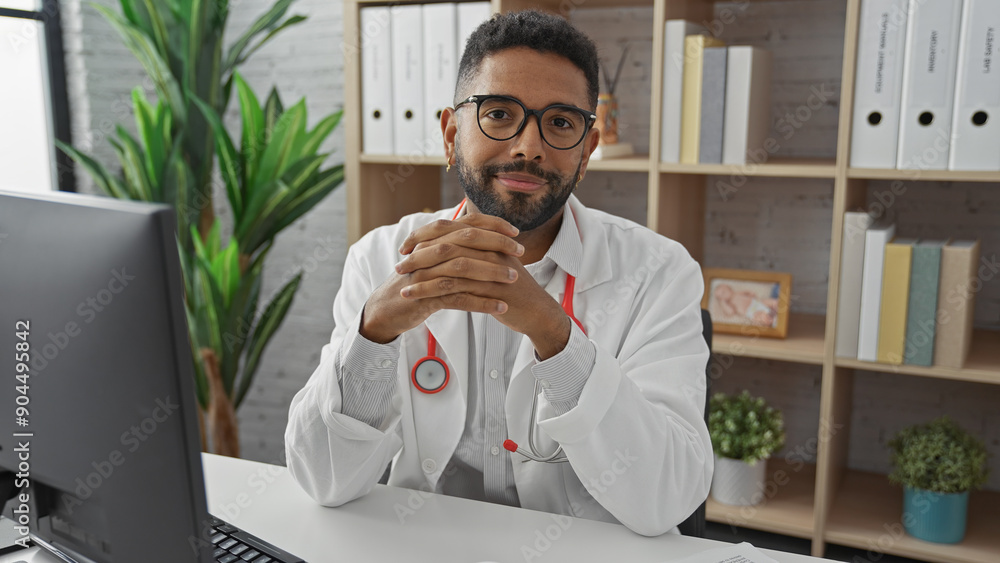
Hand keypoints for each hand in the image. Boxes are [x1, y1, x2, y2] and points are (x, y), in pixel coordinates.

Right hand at [359, 214, 523, 343]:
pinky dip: (480, 303)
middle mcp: (429, 250)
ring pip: (463, 267)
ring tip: (513, 279)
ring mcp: (426, 272)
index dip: (492, 225)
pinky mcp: (425, 296)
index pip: (467, 223)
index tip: (515, 233)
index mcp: (434, 239)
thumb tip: (484, 238)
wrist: (388, 308)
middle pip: (466, 240)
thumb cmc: (417, 283)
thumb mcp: (434, 261)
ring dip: (491, 272)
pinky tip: (499, 308)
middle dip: (497, 245)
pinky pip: (457, 297)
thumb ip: (455, 248)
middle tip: (520, 254)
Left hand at [394, 216, 571, 359]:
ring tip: (402, 283)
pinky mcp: (489, 290)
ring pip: (447, 266)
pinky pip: (453, 288)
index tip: (406, 245)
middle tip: (399, 263)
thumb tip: (448, 242)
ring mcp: (491, 268)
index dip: (424, 234)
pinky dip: (429, 292)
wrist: (536, 311)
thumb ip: (476, 249)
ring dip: (420, 274)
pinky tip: (414, 297)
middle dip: (418, 253)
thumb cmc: (513, 287)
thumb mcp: (495, 261)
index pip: (450, 227)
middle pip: (445, 243)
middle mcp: (489, 248)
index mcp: (488, 238)